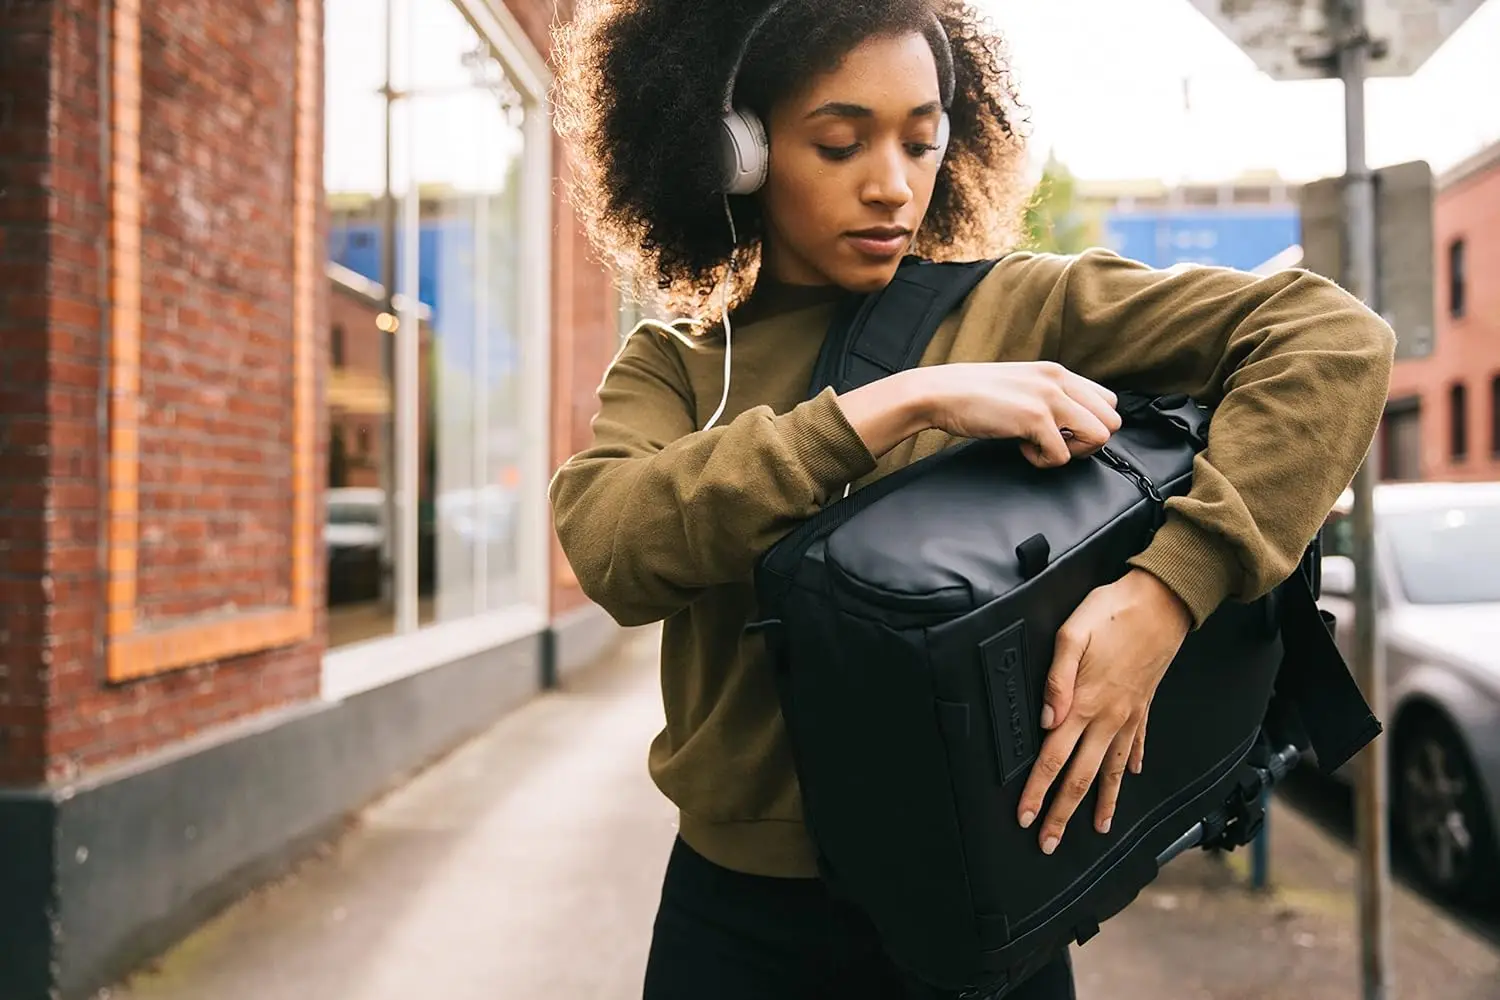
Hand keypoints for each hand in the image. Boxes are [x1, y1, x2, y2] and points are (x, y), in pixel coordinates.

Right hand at [919, 361, 1121, 467]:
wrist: (940, 393)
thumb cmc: (973, 394)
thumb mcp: (1023, 385)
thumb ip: (1050, 396)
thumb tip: (1070, 423)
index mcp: (1057, 372)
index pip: (1107, 401)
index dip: (1089, 424)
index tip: (1061, 432)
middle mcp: (1059, 380)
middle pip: (1111, 421)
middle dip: (1086, 441)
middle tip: (1055, 443)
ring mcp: (1049, 398)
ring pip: (1098, 437)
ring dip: (1071, 451)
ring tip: (1040, 446)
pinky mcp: (1034, 418)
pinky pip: (1062, 455)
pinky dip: (1043, 461)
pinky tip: (1021, 449)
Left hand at [1017, 569, 1192, 853]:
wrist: (1164, 601)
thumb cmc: (1113, 612)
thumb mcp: (1072, 634)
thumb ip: (1055, 679)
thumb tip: (1045, 719)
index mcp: (1084, 703)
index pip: (1054, 758)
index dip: (1037, 790)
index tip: (1025, 817)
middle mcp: (1108, 717)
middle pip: (1081, 777)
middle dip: (1062, 813)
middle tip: (1048, 842)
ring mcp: (1129, 715)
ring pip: (1111, 770)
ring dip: (1102, 803)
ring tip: (1096, 830)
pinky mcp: (1144, 705)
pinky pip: (1136, 744)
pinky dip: (1130, 765)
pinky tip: (1128, 777)